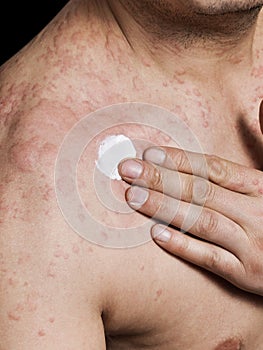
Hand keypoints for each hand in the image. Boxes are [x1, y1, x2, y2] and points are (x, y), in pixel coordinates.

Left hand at [118, 101, 262, 295]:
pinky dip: (184, 246)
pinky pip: (211, 259)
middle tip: (128, 170)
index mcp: (261, 186)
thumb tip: (260, 103)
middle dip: (162, 179)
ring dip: (165, 208)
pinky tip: (156, 234)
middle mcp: (256, 212)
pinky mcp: (247, 274)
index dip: (180, 161)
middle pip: (202, 191)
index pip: (214, 169)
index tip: (149, 154)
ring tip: (133, 196)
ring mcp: (252, 245)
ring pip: (202, 221)